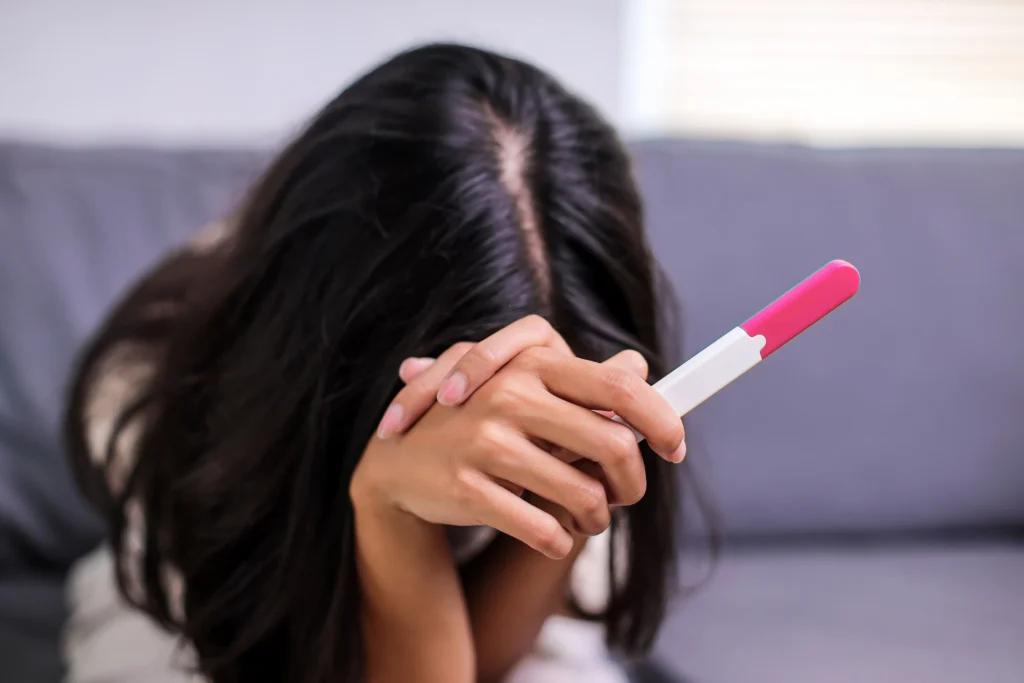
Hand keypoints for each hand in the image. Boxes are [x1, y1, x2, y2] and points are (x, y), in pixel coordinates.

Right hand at [351, 316, 685, 558]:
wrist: (398, 462)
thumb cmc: (476, 424)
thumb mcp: (523, 389)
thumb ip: (580, 383)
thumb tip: (639, 366)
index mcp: (531, 363)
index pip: (619, 386)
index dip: (660, 418)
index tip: (675, 446)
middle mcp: (510, 394)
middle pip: (613, 444)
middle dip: (633, 482)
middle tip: (627, 496)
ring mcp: (486, 441)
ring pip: (584, 494)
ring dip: (597, 518)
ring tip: (589, 518)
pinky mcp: (468, 488)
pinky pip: (545, 529)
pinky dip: (560, 540)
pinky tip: (552, 534)